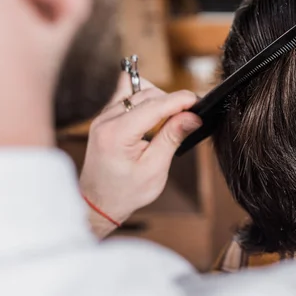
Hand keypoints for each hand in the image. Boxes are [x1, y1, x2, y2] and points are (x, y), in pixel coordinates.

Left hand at [80, 73, 201, 237]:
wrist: (98, 203)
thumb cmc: (125, 192)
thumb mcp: (155, 169)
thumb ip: (172, 137)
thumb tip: (192, 116)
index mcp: (116, 133)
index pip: (154, 105)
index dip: (179, 100)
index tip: (198, 100)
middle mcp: (106, 119)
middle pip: (147, 94)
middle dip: (171, 101)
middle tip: (190, 116)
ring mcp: (103, 116)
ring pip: (138, 92)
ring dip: (158, 101)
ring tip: (172, 120)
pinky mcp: (106, 117)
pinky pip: (128, 97)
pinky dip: (146, 103)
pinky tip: (155, 116)